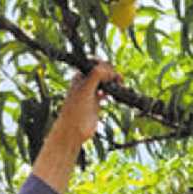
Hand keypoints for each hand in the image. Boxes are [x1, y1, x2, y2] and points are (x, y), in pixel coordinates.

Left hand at [31, 61, 120, 193]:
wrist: (73, 131)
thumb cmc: (75, 110)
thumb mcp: (85, 89)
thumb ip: (95, 76)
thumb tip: (107, 67)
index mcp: (80, 76)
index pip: (94, 63)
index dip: (103, 64)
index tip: (110, 72)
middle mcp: (86, 82)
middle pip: (102, 71)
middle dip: (111, 72)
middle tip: (117, 79)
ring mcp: (91, 92)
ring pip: (105, 81)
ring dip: (113, 81)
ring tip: (119, 84)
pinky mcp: (96, 102)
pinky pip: (107, 93)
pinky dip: (112, 92)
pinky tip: (115, 95)